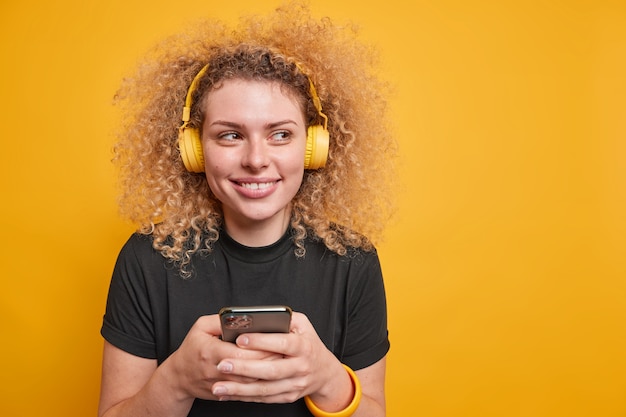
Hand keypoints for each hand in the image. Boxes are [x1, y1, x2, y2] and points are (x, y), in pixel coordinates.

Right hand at [159, 315, 279, 401]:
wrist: (179, 377)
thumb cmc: (192, 348)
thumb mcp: (201, 327)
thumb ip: (221, 320)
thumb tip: (241, 316)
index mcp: (210, 351)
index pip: (240, 353)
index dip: (259, 349)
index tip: (275, 342)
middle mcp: (215, 370)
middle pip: (249, 368)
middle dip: (268, 360)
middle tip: (285, 352)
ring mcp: (220, 385)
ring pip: (250, 383)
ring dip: (267, 374)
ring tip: (283, 363)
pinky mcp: (225, 394)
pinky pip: (246, 392)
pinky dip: (260, 384)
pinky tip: (271, 376)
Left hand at [210, 312, 352, 409]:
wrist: (324, 371)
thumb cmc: (308, 342)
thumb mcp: (302, 325)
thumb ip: (284, 318)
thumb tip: (259, 316)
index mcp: (304, 346)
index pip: (282, 343)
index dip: (261, 342)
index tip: (239, 339)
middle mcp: (301, 367)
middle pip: (271, 370)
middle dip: (244, 368)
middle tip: (222, 364)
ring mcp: (295, 384)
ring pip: (265, 389)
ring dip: (240, 389)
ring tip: (219, 386)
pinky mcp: (288, 396)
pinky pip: (265, 398)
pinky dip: (245, 397)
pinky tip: (229, 394)